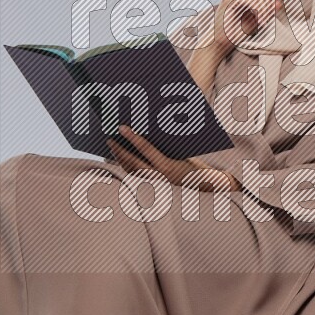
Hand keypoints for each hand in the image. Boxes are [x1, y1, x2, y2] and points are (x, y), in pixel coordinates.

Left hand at [105, 125, 237, 191]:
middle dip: (119, 151)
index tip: (121, 127)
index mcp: (168, 167)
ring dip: (119, 159)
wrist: (206, 186)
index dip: (132, 137)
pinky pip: (136, 176)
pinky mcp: (154, 188)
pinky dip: (126, 167)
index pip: (145, 149)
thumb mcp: (183, 152)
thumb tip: (146, 130)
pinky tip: (120, 159)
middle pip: (132, 163)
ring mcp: (155, 185)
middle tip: (109, 139)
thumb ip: (165, 145)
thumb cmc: (195, 165)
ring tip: (112, 148)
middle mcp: (159, 178)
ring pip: (131, 172)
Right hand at [212, 0, 280, 57]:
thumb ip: (266, 10)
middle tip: (266, 18)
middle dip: (267, 2)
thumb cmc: (237, 30)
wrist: (220, 41)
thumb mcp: (255, 19)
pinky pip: (249, 0)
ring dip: (263, 9)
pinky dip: (257, 11)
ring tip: (261, 21)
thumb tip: (280, 3)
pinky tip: (258, 20)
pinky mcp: (229, 1)